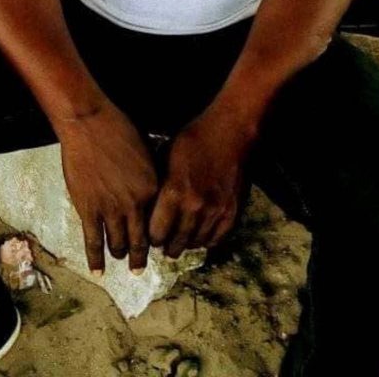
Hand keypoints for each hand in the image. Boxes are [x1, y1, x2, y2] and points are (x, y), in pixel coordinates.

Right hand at [59, 103, 157, 274]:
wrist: (90, 124)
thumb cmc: (118, 129)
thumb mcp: (145, 151)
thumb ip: (149, 176)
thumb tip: (152, 190)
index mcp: (152, 188)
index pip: (158, 221)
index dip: (156, 235)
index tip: (156, 244)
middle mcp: (135, 204)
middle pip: (140, 240)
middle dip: (140, 257)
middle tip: (139, 268)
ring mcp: (111, 209)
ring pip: (117, 243)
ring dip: (118, 254)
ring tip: (118, 260)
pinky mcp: (89, 210)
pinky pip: (93, 241)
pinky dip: (95, 259)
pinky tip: (98, 272)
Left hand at [149, 108, 253, 258]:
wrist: (229, 132)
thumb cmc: (193, 139)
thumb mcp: (166, 156)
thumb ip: (158, 185)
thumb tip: (147, 205)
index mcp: (174, 192)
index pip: (156, 232)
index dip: (151, 236)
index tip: (151, 235)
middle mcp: (194, 207)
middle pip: (176, 243)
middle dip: (167, 246)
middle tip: (164, 245)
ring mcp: (215, 211)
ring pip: (195, 243)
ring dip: (186, 245)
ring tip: (180, 242)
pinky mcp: (231, 212)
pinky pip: (216, 238)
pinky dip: (206, 241)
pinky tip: (200, 237)